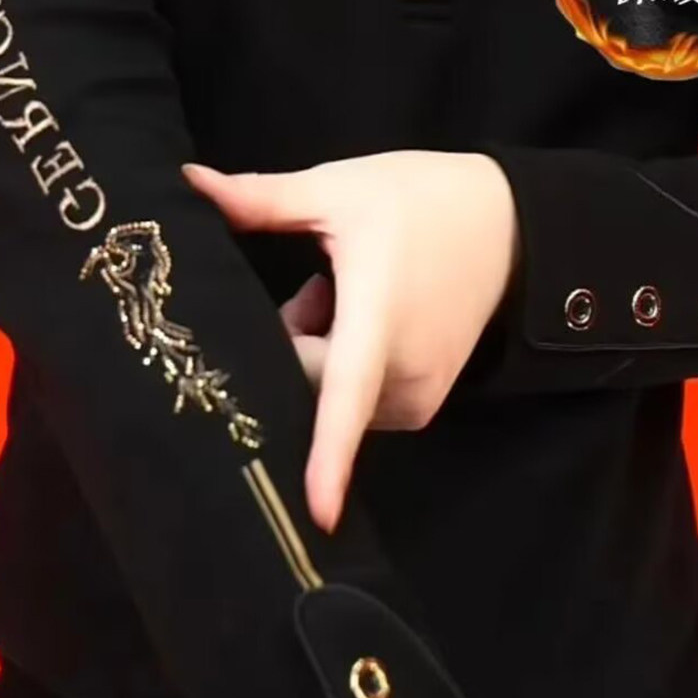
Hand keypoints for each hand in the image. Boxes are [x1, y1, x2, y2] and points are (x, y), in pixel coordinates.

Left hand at [181, 151, 519, 531]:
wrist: (511, 227)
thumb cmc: (421, 200)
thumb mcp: (339, 188)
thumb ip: (261, 197)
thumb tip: (187, 184)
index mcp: (378, 317)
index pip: (345, 396)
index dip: (329, 458)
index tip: (315, 514)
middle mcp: (401, 373)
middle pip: (305, 385)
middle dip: (289, 342)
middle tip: (313, 285)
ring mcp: (416, 396)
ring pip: (327, 395)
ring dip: (317, 353)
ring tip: (344, 297)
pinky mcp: (422, 405)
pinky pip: (354, 401)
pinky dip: (344, 368)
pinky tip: (362, 321)